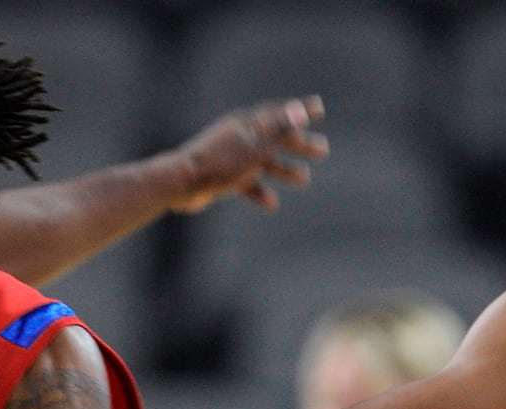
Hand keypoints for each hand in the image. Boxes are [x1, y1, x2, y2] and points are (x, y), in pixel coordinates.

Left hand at [166, 96, 327, 213]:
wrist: (181, 184)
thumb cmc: (220, 163)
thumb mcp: (255, 147)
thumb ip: (279, 130)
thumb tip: (300, 110)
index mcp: (246, 124)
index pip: (279, 114)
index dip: (300, 111)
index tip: (319, 108)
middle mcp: (239, 137)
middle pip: (274, 139)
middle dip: (298, 145)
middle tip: (323, 150)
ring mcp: (230, 157)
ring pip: (262, 163)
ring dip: (283, 170)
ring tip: (304, 179)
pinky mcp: (221, 178)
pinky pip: (245, 184)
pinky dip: (259, 192)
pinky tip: (272, 204)